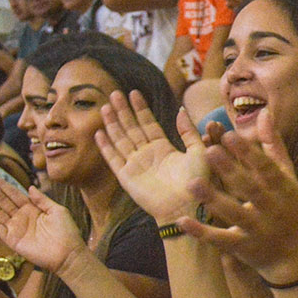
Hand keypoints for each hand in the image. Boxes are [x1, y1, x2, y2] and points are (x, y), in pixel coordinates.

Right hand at [0, 176, 84, 273]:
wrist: (67, 254)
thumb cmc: (67, 232)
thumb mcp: (57, 211)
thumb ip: (42, 199)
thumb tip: (30, 187)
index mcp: (32, 208)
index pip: (13, 193)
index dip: (1, 184)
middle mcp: (21, 216)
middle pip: (1, 200)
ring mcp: (15, 228)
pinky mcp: (12, 240)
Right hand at [95, 90, 208, 222]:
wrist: (186, 206)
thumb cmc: (197, 182)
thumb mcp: (198, 151)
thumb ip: (188, 131)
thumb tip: (181, 109)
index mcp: (163, 149)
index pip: (148, 124)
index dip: (141, 109)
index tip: (134, 93)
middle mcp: (147, 155)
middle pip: (131, 128)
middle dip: (123, 111)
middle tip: (115, 92)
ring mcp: (135, 165)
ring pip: (120, 139)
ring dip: (112, 123)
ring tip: (106, 106)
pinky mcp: (126, 177)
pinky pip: (113, 158)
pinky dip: (106, 146)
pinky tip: (99, 132)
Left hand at [179, 108, 297, 280]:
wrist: (290, 254)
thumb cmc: (286, 206)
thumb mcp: (286, 176)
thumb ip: (272, 145)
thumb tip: (264, 112)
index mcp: (282, 187)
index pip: (265, 168)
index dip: (248, 152)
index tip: (228, 134)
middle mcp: (271, 208)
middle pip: (249, 188)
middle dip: (230, 170)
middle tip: (208, 151)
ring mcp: (256, 228)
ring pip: (234, 213)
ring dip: (213, 199)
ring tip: (191, 183)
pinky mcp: (242, 247)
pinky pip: (220, 239)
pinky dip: (202, 231)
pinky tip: (183, 220)